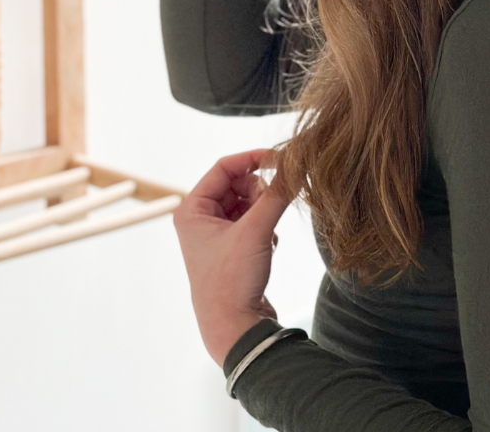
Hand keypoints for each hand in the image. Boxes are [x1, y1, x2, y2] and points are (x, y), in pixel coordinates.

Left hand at [173, 148, 292, 367]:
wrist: (233, 329)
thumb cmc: (231, 282)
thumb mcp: (256, 231)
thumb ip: (277, 194)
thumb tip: (297, 165)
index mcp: (192, 209)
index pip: (224, 167)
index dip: (253, 159)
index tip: (282, 160)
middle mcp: (200, 219)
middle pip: (238, 183)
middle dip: (260, 191)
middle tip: (273, 207)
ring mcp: (216, 234)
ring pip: (248, 202)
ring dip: (264, 211)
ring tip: (268, 233)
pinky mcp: (232, 248)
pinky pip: (254, 220)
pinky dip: (266, 227)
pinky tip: (268, 246)